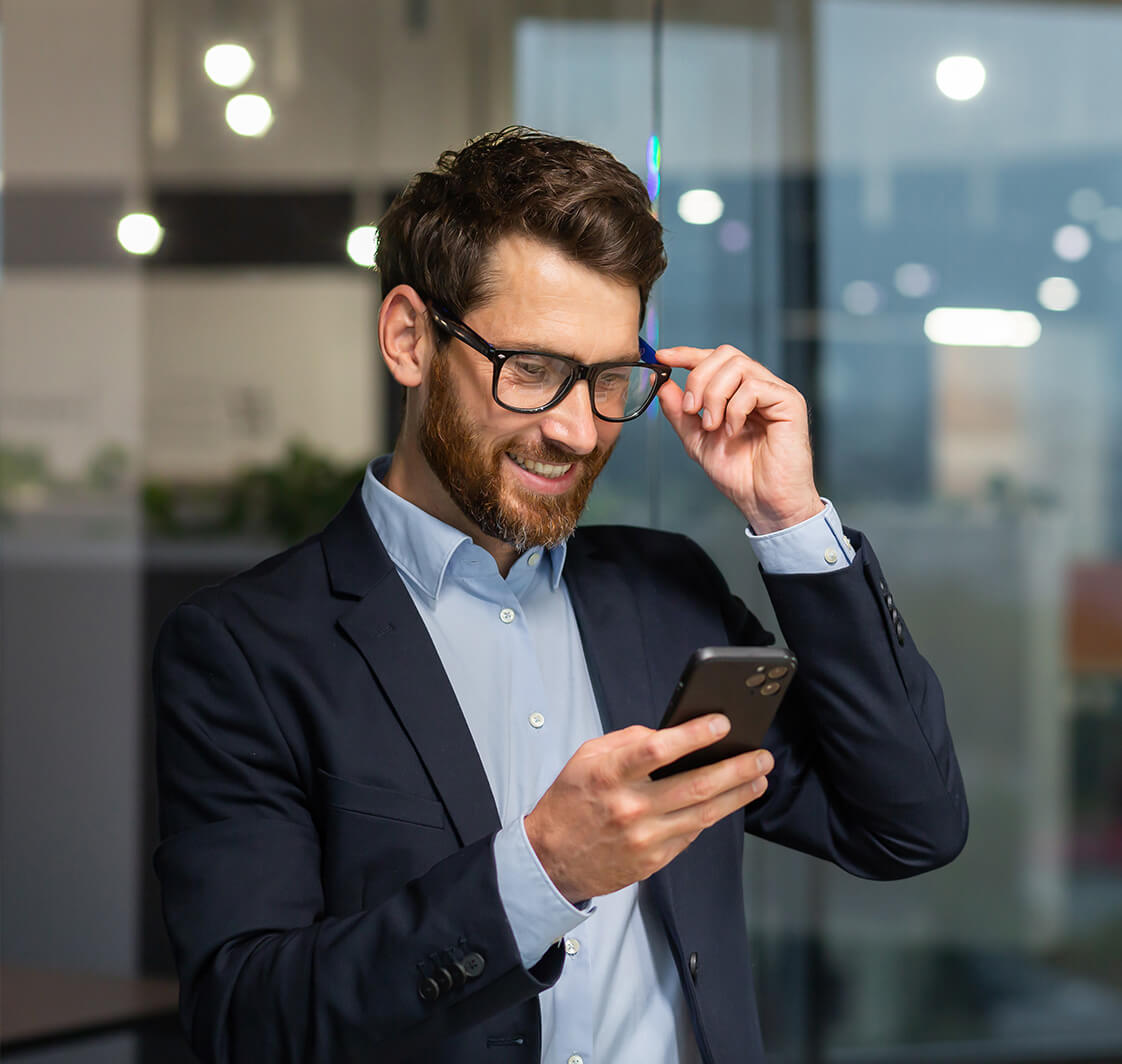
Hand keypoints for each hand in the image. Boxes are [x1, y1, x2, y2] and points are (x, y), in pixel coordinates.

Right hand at [523, 714, 772, 903]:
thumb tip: (667, 733)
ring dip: (737, 794)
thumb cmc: (569, 803)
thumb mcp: (585, 757)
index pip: (657, 749)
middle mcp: (630, 807)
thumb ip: (626, 741)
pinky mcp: (653, 861)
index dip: (694, 735)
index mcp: (609, 774)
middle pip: (695, 785)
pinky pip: (691, 834)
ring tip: (758, 778)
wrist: (550, 860)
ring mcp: (644, 838)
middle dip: (736, 768)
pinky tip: (727, 802)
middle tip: (760, 756)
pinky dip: (711, 816)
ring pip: (704, 814)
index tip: (722, 723)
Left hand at [656, 345, 821, 532]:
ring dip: (715, 395)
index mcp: (739, 392)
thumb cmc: (740, 475)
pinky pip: (754, 387)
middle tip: (691, 409)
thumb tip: (663, 385)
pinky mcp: (789, 402)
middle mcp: (759, 386)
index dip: (688, 354)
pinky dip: (734, 409)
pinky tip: (732, 430)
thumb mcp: (698, 440)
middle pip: (725, 354)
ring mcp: (775, 392)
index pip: (714, 358)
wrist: (763, 501)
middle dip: (699, 378)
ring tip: (712, 425)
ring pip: (738, 366)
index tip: (663, 357)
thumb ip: (681, 413)